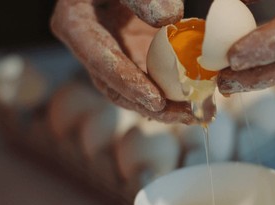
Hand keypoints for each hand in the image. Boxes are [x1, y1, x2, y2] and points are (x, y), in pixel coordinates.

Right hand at [51, 0, 199, 123]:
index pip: (101, 61)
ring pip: (135, 91)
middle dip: (152, 107)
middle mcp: (89, 49)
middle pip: (116, 88)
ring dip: (167, 107)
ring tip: (199, 113)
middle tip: (186, 115)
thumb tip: (171, 19)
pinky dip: (173, 91)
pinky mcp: (132, 56)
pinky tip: (199, 100)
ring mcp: (112, 56)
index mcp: (75, 25)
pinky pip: (151, 80)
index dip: (128, 83)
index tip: (157, 101)